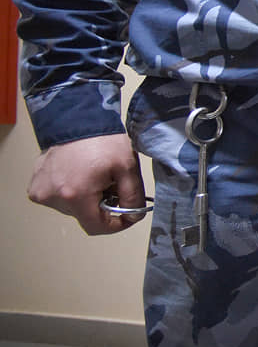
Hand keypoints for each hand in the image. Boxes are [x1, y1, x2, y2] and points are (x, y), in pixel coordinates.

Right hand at [27, 134, 146, 234]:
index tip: (126, 216)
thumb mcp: (128, 168)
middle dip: (102, 206)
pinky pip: (58, 198)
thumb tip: (133, 216)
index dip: (116, 225)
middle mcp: (53, 196)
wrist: (77, 119)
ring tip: (94, 177)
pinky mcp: (36, 185)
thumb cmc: (101, 140)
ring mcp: (41, 191)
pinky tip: (79, 175)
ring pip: (72, 208)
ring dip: (87, 199)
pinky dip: (72, 191)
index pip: (97, 227)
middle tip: (111, 185)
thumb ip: (133, 197)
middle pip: (85, 216)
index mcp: (75, 195)